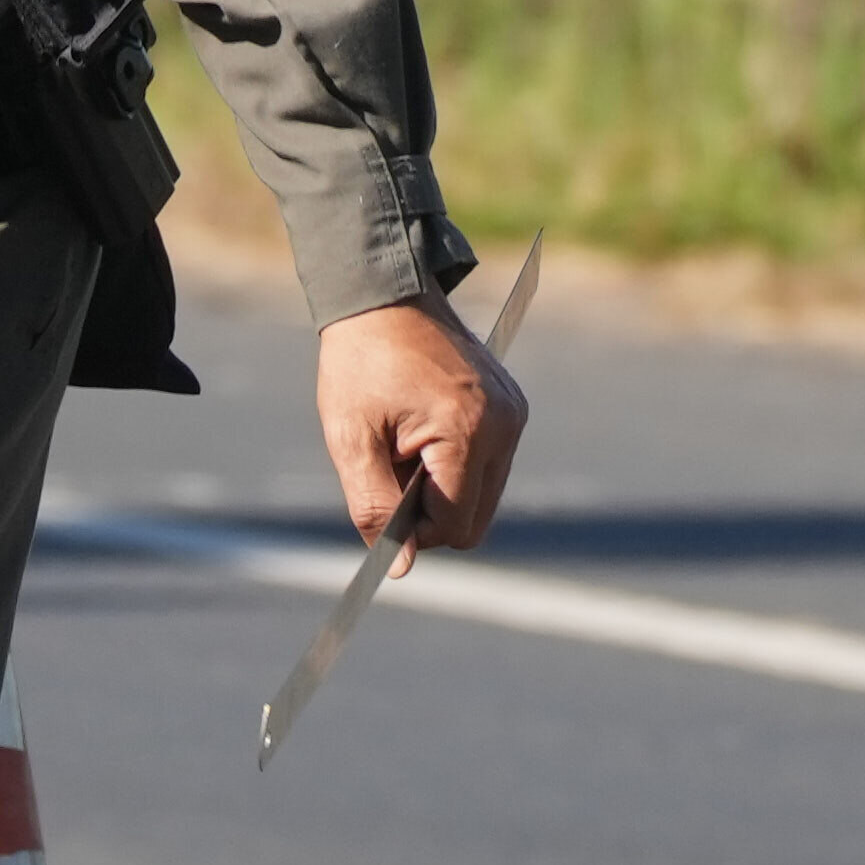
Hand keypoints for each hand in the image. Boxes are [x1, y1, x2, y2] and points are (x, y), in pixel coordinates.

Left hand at [314, 289, 526, 569]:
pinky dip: (455, 462)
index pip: (455, 525)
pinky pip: (490, 463)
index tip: (379, 499)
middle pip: (476, 517)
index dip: (413, 529)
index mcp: (467, 433)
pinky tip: (421, 429)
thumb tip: (399, 565)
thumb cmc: (360, 365)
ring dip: (441, 486)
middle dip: (429, 509)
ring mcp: (514, 415)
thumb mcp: (350, 439)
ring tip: (403, 442)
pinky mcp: (513, 407)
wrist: (384, 298)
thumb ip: (374, 505)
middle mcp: (505, 426)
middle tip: (388, 466)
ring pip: (484, 494)